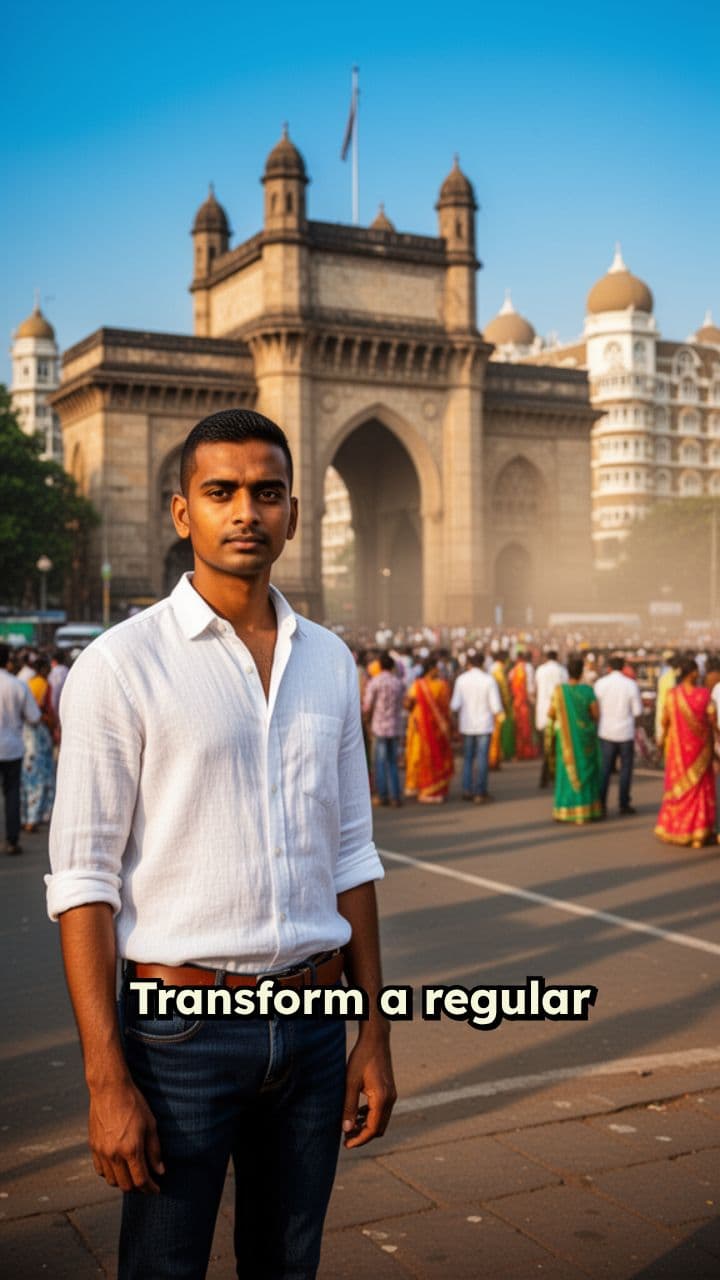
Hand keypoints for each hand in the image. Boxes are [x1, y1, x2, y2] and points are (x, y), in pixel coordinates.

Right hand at [88, 1079, 163, 1192]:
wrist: (109, 1089)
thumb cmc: (134, 1104)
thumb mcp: (150, 1124)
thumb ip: (155, 1150)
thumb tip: (159, 1171)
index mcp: (131, 1149)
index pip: (141, 1180)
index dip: (150, 1188)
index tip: (156, 1189)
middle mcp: (114, 1154)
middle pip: (126, 1185)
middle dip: (138, 1188)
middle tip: (147, 1184)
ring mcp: (101, 1152)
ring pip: (112, 1181)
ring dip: (123, 1182)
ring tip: (133, 1176)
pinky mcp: (93, 1147)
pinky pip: (100, 1170)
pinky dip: (110, 1174)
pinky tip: (118, 1167)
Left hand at [342, 1032, 395, 1148]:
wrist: (376, 1039)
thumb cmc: (362, 1058)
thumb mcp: (350, 1082)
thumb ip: (349, 1106)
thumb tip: (346, 1129)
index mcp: (382, 1099)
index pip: (372, 1129)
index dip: (359, 1140)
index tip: (346, 1145)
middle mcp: (390, 1099)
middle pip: (379, 1129)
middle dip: (363, 1136)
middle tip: (345, 1138)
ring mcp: (392, 1095)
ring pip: (381, 1121)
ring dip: (367, 1127)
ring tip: (349, 1127)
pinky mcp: (389, 1090)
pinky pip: (382, 1111)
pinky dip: (371, 1117)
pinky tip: (358, 1113)